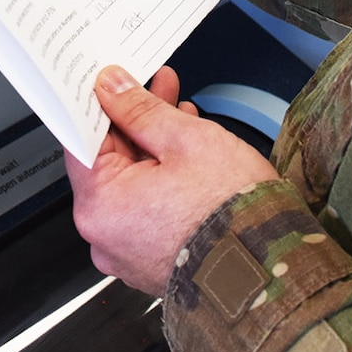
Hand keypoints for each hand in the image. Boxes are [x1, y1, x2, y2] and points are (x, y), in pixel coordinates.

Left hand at [67, 64, 279, 295]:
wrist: (270, 270)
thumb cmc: (231, 212)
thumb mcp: (185, 140)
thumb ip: (141, 110)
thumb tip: (112, 88)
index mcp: (100, 206)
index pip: (82, 140)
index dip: (100, 104)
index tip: (114, 82)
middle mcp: (105, 236)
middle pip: (110, 162)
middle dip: (137, 121)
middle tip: (159, 87)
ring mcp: (128, 253)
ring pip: (131, 184)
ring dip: (153, 147)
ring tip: (183, 114)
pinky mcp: (152, 262)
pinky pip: (146, 211)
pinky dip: (161, 181)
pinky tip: (187, 152)